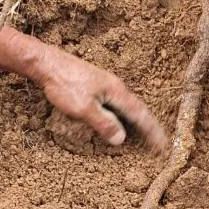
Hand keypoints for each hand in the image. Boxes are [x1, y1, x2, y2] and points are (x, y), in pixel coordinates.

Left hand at [30, 42, 167, 151]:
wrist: (45, 63)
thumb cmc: (63, 83)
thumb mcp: (83, 109)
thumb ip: (103, 124)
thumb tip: (121, 139)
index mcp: (116, 92)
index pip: (140, 115)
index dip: (152, 131)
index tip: (162, 145)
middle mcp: (115, 87)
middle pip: (137, 110)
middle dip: (148, 127)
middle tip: (158, 143)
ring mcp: (105, 85)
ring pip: (126, 106)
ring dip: (136, 121)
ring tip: (144, 134)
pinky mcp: (94, 86)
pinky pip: (115, 104)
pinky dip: (122, 115)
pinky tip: (118, 119)